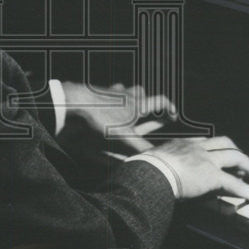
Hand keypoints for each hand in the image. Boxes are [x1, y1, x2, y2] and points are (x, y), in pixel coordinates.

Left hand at [60, 81, 176, 152]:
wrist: (75, 102)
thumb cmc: (100, 118)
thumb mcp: (123, 137)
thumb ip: (140, 148)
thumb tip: (156, 157)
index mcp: (137, 104)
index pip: (160, 101)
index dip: (169, 108)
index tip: (173, 116)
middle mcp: (126, 95)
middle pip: (142, 93)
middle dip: (147, 102)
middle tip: (149, 112)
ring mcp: (111, 91)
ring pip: (126, 90)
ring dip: (129, 98)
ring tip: (128, 109)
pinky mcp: (98, 91)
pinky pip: (109, 92)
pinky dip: (112, 98)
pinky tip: (106, 105)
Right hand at [145, 136, 248, 201]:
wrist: (149, 173)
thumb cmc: (144, 169)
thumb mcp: (150, 160)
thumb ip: (155, 162)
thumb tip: (142, 169)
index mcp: (182, 144)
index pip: (205, 142)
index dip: (215, 148)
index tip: (219, 155)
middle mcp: (197, 148)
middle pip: (224, 142)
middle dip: (236, 150)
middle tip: (242, 162)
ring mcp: (206, 160)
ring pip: (235, 157)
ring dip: (247, 165)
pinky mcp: (212, 176)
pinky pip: (234, 183)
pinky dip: (246, 190)